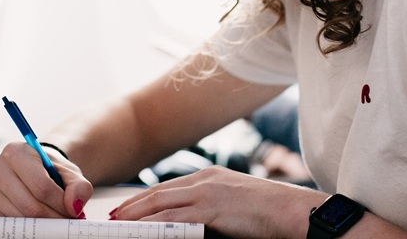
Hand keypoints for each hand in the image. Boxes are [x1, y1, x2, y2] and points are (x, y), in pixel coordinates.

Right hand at [0, 141, 93, 218]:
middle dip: (53, 218)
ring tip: (56, 218)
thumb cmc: (52, 170)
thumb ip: (78, 186)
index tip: (73, 211)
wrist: (35, 169)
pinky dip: (30, 227)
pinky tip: (40, 219)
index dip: (60, 204)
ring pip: (22, 218)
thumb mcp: (70, 173)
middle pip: (31, 206)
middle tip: (67, 221)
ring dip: (43, 224)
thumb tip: (74, 207)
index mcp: (16, 152)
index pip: (41, 186)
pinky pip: (13, 225)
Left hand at [110, 165, 322, 237]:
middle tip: (111, 217)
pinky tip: (138, 230)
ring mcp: (207, 192)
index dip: (144, 199)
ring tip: (116, 224)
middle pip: (158, 193)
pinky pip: (173, 218)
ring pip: (159, 204)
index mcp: (210, 177)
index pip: (167, 188)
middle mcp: (204, 180)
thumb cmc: (271, 213)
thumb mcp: (236, 204)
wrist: (294, 211)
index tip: (126, 209)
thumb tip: (193, 223)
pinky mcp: (212, 209)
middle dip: (132, 206)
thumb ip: (212, 208)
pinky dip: (152, 225)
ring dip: (134, 215)